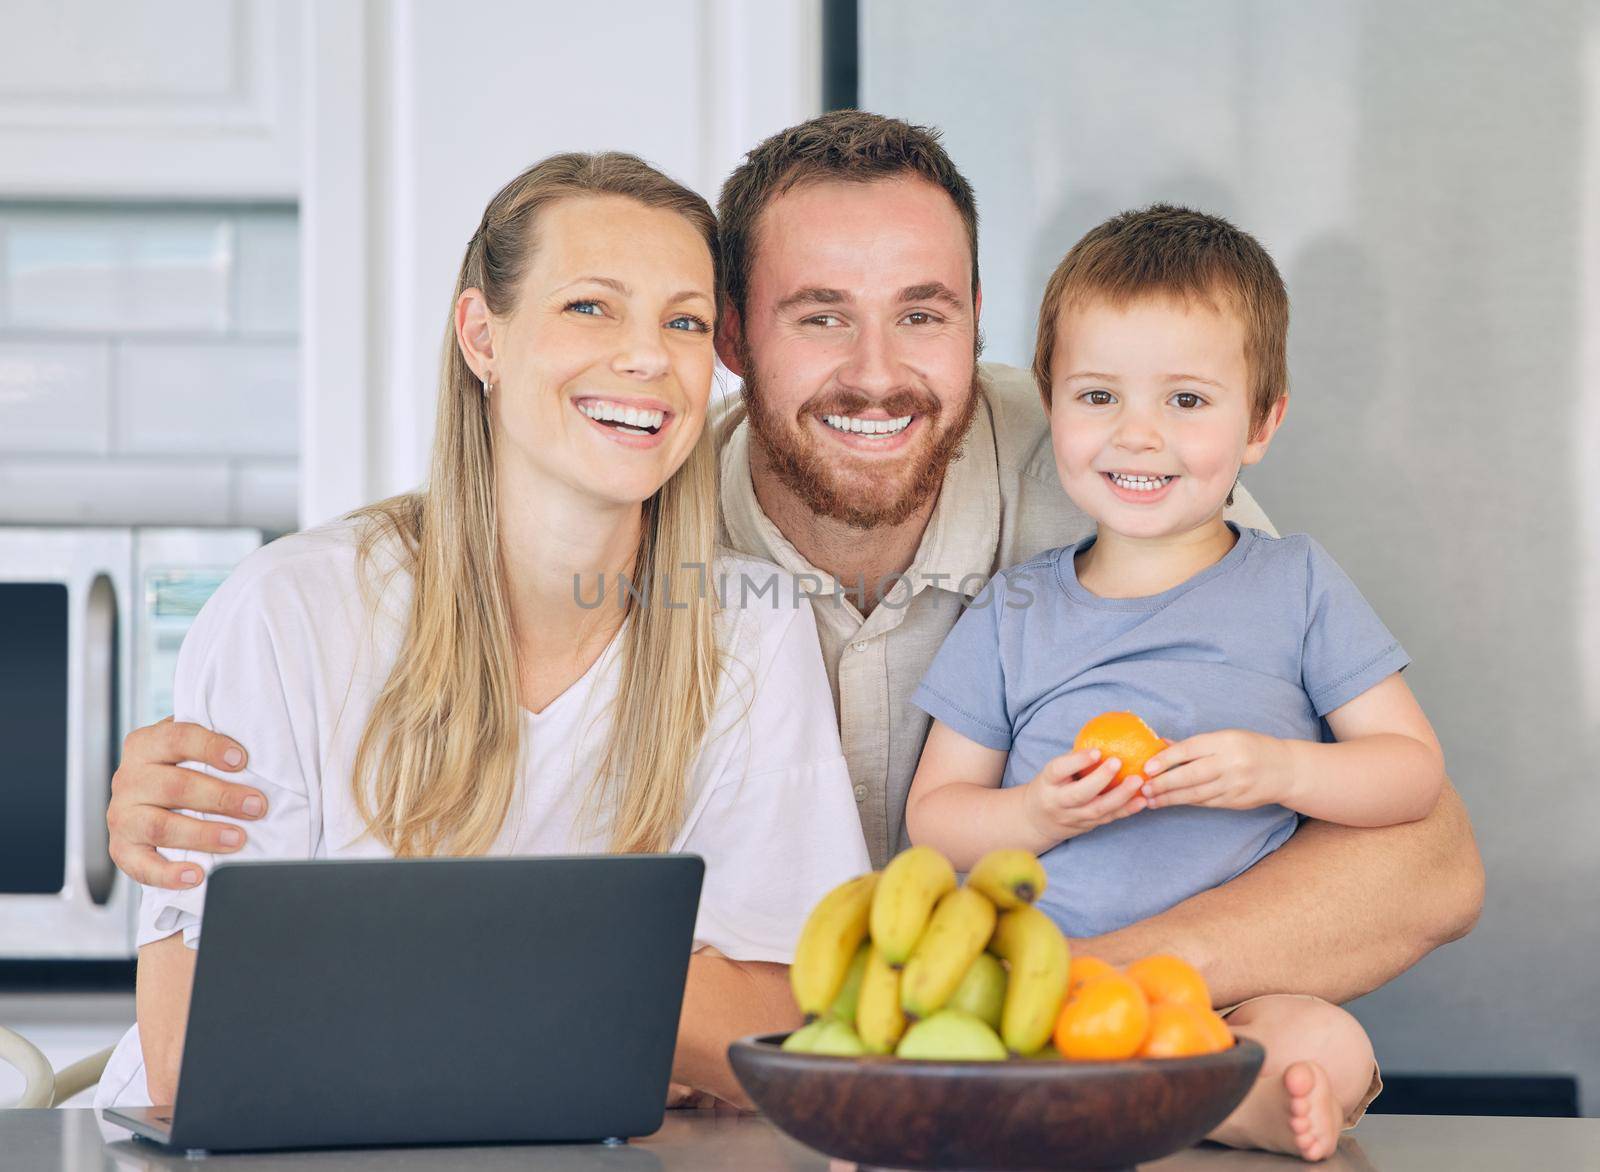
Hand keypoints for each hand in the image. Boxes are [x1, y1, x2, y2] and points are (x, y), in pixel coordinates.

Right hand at [108, 717, 265, 888]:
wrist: (147, 801)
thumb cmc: (181, 771)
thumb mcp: (192, 751)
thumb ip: (217, 749)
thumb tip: (266, 753)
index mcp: (146, 745)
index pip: (177, 738)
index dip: (210, 747)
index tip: (241, 760)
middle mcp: (129, 778)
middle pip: (175, 786)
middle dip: (220, 797)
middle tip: (256, 806)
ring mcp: (122, 816)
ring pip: (160, 825)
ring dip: (202, 834)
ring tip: (237, 839)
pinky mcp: (122, 849)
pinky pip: (142, 866)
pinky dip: (169, 874)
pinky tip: (197, 875)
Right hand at [1023, 748, 1146, 844]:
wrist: (1038, 820)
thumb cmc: (1051, 786)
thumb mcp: (1053, 771)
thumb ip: (1075, 758)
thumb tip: (1106, 735)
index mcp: (1048, 782)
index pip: (1059, 771)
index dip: (1077, 761)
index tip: (1097, 751)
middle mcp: (1058, 802)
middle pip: (1079, 794)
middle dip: (1101, 779)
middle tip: (1119, 762)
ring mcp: (1074, 817)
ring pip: (1097, 810)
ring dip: (1120, 796)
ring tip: (1138, 781)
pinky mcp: (1088, 826)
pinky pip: (1108, 819)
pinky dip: (1127, 810)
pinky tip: (1142, 800)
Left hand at [1140, 730, 1295, 810]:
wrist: (1286, 770)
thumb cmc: (1250, 748)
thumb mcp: (1225, 738)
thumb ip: (1194, 744)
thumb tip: (1161, 743)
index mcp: (1226, 742)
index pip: (1190, 750)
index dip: (1166, 759)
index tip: (1147, 767)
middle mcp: (1230, 763)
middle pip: (1191, 775)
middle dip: (1164, 783)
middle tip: (1143, 787)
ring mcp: (1234, 784)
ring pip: (1196, 793)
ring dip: (1170, 798)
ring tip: (1150, 800)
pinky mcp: (1236, 801)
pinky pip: (1206, 802)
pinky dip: (1186, 802)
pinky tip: (1171, 802)